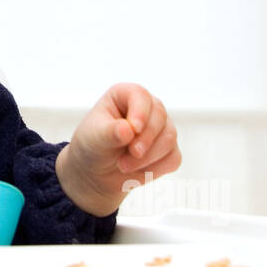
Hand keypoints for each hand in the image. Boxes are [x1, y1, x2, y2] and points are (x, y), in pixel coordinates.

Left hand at [57, 83, 180, 217]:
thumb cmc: (93, 146)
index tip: (134, 129)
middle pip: (160, 117)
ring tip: (124, 166)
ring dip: (148, 157)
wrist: (96, 171)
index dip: (140, 112)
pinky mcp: (168, 150)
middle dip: (145, 139)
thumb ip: (110, 132)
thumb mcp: (94, 137)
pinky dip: (156, 169)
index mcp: (125, 96)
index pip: (140, 95)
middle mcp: (146, 108)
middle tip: (130, 155)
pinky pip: (173, 158)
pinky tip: (138, 171)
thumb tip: (127, 129)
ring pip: (169, 138)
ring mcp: (160, 128)